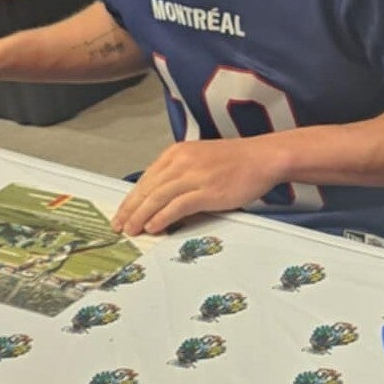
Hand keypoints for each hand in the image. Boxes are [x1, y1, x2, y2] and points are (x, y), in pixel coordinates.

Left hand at [112, 138, 283, 234]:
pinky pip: (176, 207)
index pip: (146, 178)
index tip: (122, 212)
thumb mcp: (201, 159)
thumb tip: (164, 199)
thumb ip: (181, 174)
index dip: (131, 198)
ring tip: (133, 230)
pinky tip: (154, 227)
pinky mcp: (206, 191)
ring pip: (157, 199)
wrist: (263, 158)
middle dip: (131, 210)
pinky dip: (162, 218)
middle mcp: (181, 162)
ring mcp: (194, 176)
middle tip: (120, 226)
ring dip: (141, 217)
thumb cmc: (237, 161)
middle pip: (147, 189)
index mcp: (177, 152)